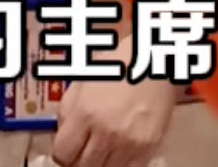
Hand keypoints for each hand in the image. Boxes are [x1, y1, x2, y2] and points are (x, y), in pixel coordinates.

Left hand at [50, 75, 172, 166]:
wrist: (156, 60)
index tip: (67, 148)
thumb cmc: (118, 64)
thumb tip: (62, 134)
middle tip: (84, 150)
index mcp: (85, 113)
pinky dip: (122, 164)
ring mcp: (129, 143)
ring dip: (100, 163)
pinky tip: (121, 150)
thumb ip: (67, 110)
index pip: (62, 154)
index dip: (62, 153)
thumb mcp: (83, 80)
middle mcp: (106, 132)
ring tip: (103, 149)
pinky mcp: (149, 147)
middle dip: (79, 160)